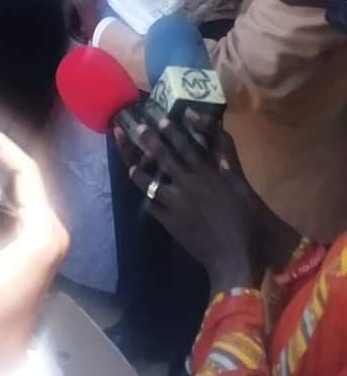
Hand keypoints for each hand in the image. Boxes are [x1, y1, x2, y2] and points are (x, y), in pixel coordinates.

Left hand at [124, 115, 296, 293]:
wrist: (235, 257)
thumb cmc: (245, 218)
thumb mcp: (241, 182)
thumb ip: (227, 155)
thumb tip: (214, 131)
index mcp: (205, 172)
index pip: (183, 144)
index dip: (170, 130)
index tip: (158, 118)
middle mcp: (186, 184)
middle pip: (162, 158)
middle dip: (147, 140)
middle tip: (135, 128)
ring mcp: (175, 204)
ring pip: (149, 183)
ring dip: (137, 170)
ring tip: (130, 163)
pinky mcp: (170, 223)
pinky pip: (152, 206)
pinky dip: (146, 197)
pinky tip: (141, 192)